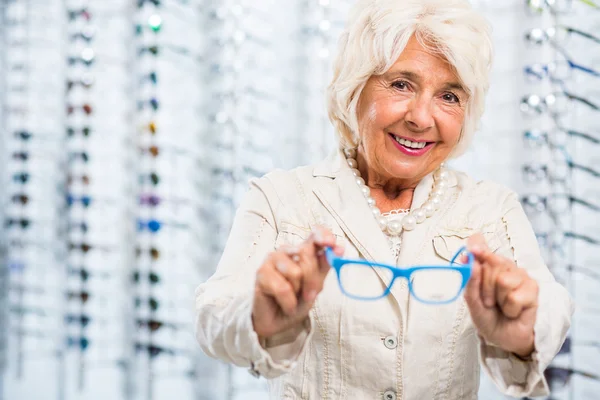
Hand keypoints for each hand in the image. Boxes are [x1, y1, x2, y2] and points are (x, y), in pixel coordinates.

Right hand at [251, 226, 343, 339]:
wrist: (278, 321)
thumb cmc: (297, 300)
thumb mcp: (316, 284)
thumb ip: (325, 266)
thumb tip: (339, 248)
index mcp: (303, 250)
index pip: (315, 233)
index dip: (323, 235)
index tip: (331, 244)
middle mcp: (288, 250)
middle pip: (307, 254)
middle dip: (312, 280)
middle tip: (309, 295)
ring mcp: (272, 259)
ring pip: (296, 272)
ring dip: (298, 292)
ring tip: (292, 298)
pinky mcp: (261, 272)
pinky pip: (283, 288)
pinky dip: (288, 302)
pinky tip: (285, 304)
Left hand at [463, 233, 538, 357]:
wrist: (503, 338)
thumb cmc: (487, 316)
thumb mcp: (472, 300)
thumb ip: (470, 280)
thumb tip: (468, 259)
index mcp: (487, 265)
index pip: (480, 245)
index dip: (477, 245)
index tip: (474, 249)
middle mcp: (505, 266)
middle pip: (491, 263)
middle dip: (485, 288)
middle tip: (488, 301)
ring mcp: (521, 275)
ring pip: (503, 280)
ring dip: (498, 299)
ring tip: (501, 306)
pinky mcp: (533, 288)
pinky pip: (515, 296)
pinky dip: (510, 309)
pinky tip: (513, 312)